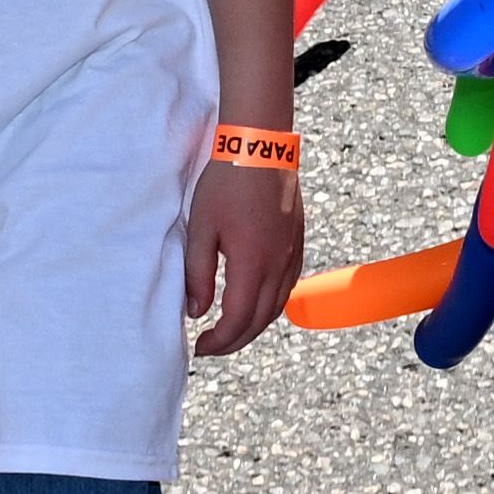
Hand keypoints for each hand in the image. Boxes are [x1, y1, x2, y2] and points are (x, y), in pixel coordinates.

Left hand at [187, 140, 304, 356]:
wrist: (261, 145)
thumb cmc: (226, 183)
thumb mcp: (200, 228)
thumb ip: (197, 274)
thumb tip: (197, 311)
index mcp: (252, 264)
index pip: (237, 320)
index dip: (218, 341)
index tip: (199, 346)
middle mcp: (278, 265)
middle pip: (259, 321)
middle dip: (235, 342)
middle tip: (212, 347)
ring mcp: (291, 254)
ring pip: (277, 307)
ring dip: (254, 326)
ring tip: (231, 331)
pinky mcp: (296, 242)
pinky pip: (288, 287)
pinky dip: (271, 306)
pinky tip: (257, 303)